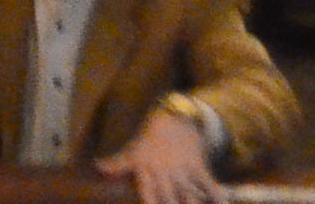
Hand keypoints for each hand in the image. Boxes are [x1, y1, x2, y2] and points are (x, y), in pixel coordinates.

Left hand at [98, 106, 221, 203]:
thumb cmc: (150, 140)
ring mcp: (182, 170)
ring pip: (190, 197)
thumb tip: (98, 167)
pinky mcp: (198, 166)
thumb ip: (117, 164)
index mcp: (145, 169)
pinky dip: (216, 198)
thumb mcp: (133, 151)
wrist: (175, 119)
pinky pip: (210, 186)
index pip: (148, 195)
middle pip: (169, 200)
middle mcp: (163, 171)